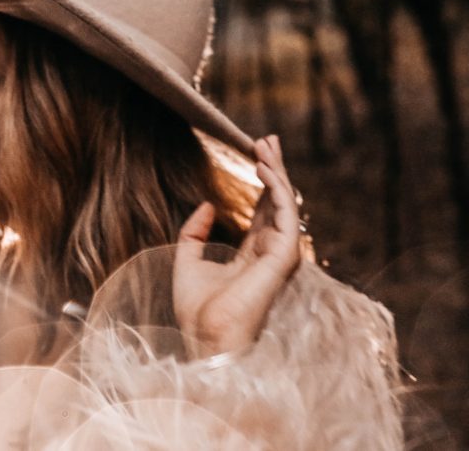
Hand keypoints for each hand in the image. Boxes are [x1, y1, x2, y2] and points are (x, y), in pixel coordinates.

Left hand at [172, 135, 301, 356]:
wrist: (206, 335)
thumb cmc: (197, 310)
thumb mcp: (187, 261)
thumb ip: (195, 232)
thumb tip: (207, 204)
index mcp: (251, 255)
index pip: (262, 211)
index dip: (260, 182)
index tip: (254, 153)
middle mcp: (269, 253)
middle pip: (277, 202)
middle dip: (273, 169)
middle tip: (266, 138)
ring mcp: (279, 256)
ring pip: (285, 204)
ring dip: (277, 172)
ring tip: (265, 144)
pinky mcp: (284, 258)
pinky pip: (287, 216)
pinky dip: (278, 190)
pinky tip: (265, 169)